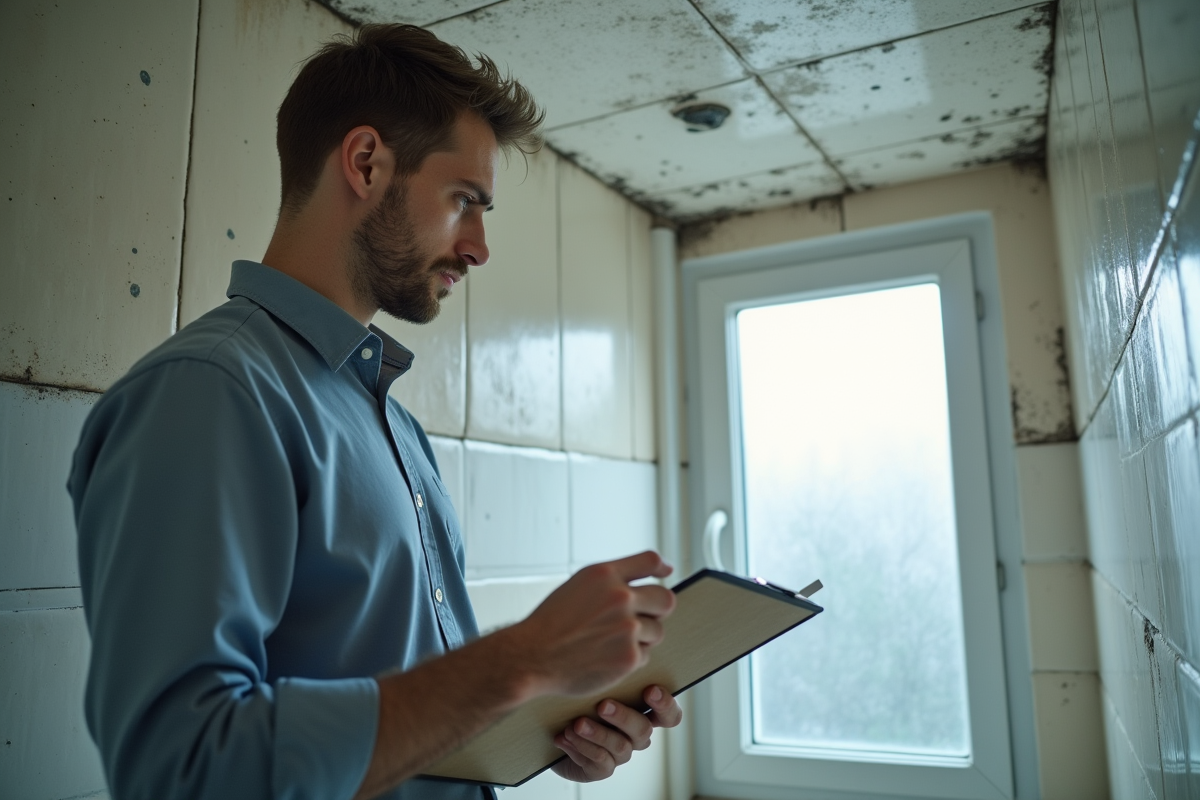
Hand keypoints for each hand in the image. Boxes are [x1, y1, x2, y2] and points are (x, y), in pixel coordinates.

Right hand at [513, 551, 675, 696]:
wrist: (531, 656)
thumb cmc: (552, 623)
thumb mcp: (578, 586)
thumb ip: (611, 580)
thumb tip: (654, 573)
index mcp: (604, 575)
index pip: (649, 560)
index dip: (661, 567)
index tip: (666, 572)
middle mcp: (620, 597)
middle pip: (665, 599)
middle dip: (657, 609)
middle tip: (642, 618)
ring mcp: (627, 628)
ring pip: (657, 631)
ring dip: (642, 637)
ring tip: (611, 641)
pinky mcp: (629, 657)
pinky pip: (645, 655)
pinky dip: (629, 658)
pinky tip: (605, 658)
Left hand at [551, 685, 682, 781]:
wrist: (552, 729)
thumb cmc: (579, 701)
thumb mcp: (594, 686)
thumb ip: (609, 679)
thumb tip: (608, 662)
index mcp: (642, 713)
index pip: (669, 715)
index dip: (665, 705)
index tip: (650, 690)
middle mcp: (636, 735)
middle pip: (643, 730)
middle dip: (623, 717)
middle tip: (602, 706)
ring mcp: (620, 754)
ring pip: (621, 747)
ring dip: (597, 734)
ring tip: (576, 724)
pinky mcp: (601, 769)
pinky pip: (600, 762)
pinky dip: (581, 748)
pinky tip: (564, 737)